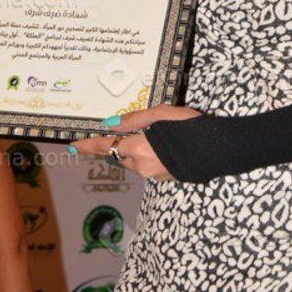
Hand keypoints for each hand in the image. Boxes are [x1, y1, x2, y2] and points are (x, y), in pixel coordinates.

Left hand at [71, 104, 203, 179]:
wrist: (218, 150)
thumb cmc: (191, 126)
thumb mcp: (162, 114)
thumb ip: (134, 120)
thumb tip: (110, 124)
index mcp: (139, 148)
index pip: (106, 146)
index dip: (88, 146)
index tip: (73, 146)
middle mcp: (142, 165)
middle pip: (119, 155)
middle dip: (114, 146)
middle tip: (109, 136)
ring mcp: (153, 174)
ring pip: (132, 161)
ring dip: (131, 151)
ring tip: (144, 136)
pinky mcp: (164, 178)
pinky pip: (146, 166)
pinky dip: (145, 156)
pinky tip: (159, 145)